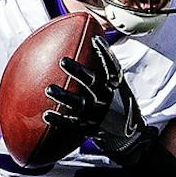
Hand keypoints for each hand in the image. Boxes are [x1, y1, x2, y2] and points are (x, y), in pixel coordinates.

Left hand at [43, 34, 154, 164]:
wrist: (129, 137)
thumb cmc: (120, 107)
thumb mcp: (120, 90)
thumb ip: (107, 74)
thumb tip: (91, 47)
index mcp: (117, 88)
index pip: (112, 68)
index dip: (105, 53)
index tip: (95, 39)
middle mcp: (109, 100)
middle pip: (93, 83)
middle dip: (79, 71)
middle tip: (63, 61)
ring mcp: (99, 115)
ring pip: (80, 104)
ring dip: (64, 97)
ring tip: (49, 89)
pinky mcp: (91, 129)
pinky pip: (73, 125)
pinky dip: (60, 120)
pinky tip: (46, 114)